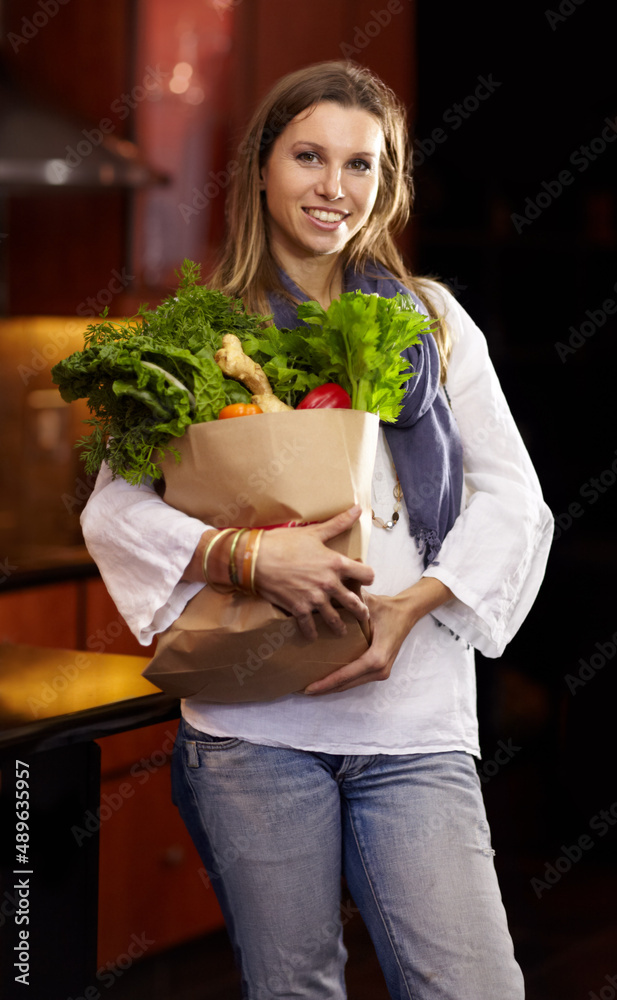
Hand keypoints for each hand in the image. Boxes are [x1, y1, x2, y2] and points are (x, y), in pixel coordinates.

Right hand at [254, 505, 374, 639]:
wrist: (255, 559)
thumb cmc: (284, 542)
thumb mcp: (314, 531)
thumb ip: (339, 523)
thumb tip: (357, 508)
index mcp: (336, 564)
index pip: (366, 574)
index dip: (367, 576)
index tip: (365, 580)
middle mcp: (329, 584)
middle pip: (354, 603)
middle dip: (360, 611)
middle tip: (363, 616)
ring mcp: (314, 599)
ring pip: (334, 619)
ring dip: (339, 627)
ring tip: (342, 631)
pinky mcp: (299, 609)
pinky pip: (309, 626)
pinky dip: (311, 632)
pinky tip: (313, 636)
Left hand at [303, 577, 453, 694]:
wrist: (406, 613)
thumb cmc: (386, 608)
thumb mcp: (368, 604)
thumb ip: (349, 602)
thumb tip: (326, 597)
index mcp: (376, 657)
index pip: (346, 674)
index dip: (326, 682)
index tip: (308, 687)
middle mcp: (380, 669)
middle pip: (346, 684)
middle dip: (324, 688)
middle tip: (300, 690)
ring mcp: (381, 672)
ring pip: (350, 684)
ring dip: (330, 687)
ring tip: (309, 688)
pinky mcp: (379, 671)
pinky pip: (355, 680)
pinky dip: (340, 682)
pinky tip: (324, 680)